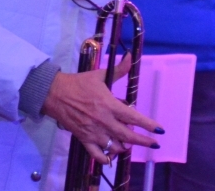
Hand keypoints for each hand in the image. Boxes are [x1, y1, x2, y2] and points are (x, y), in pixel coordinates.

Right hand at [40, 54, 162, 164]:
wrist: (55, 94)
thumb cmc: (79, 83)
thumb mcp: (100, 75)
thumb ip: (119, 69)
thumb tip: (130, 56)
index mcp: (109, 105)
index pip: (133, 117)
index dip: (148, 125)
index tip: (159, 130)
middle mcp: (104, 121)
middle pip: (127, 136)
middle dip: (143, 141)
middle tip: (154, 144)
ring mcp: (94, 132)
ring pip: (115, 147)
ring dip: (125, 147)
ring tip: (131, 145)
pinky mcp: (84, 139)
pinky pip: (97, 155)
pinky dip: (106, 158)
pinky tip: (112, 156)